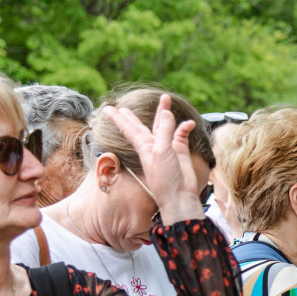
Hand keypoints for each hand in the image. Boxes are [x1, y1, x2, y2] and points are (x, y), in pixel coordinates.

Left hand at [102, 94, 202, 222]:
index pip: (128, 128)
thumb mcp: (162, 152)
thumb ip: (164, 131)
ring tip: (166, 99)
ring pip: (164, 126)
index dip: (118, 118)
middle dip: (134, 116)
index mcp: (144, 146)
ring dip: (164, 113)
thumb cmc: (165, 178)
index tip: (107, 109)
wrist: (179, 196)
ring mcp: (167, 148)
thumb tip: (167, 112)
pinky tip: (190, 124)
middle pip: (142, 125)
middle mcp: (153, 145)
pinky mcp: (180, 152)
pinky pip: (181, 134)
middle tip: (123, 107)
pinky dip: (185, 128)